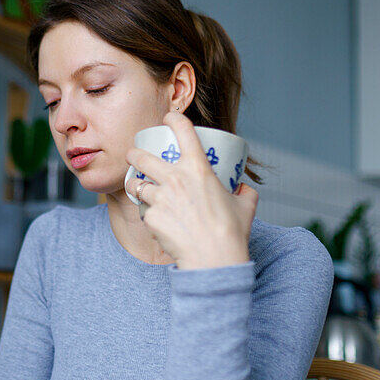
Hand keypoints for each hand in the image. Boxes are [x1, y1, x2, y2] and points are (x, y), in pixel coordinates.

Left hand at [126, 111, 257, 269]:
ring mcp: (160, 198)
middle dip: (134, 153)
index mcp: (198, 168)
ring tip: (140, 189)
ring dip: (137, 185)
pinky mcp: (151, 217)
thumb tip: (242, 187)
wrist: (213, 260)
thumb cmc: (231, 232)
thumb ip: (243, 191)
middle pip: (142, 156)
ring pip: (137, 185)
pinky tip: (158, 221)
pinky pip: (145, 212)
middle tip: (134, 155)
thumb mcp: (245, 205)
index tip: (168, 119)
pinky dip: (149, 215)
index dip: (172, 119)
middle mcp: (175, 178)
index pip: (182, 130)